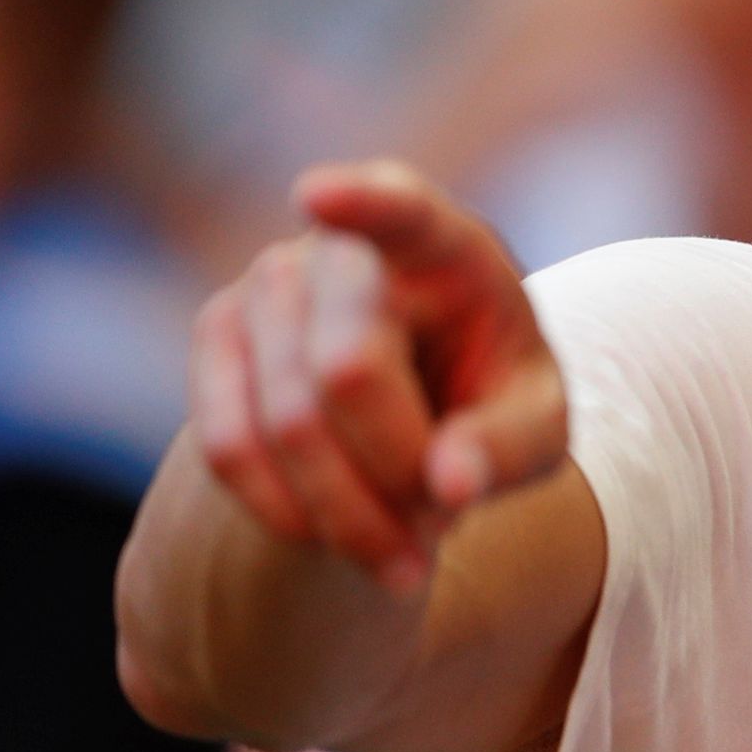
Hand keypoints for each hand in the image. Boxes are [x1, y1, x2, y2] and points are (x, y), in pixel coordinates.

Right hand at [188, 161, 567, 594]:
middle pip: (348, 373)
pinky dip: (287, 513)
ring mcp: (267, 285)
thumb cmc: (490, 399)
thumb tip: (449, 485)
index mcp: (441, 245)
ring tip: (405, 555)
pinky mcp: (216, 335)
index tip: (318, 196)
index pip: (402, 212)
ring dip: (347, 514)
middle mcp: (341, 249)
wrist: (417, 407)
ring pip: (283, 424)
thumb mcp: (536, 426)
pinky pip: (227, 448)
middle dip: (395, 473)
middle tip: (443, 528)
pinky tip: (335, 542)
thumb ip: (508, 448)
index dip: (361, 203)